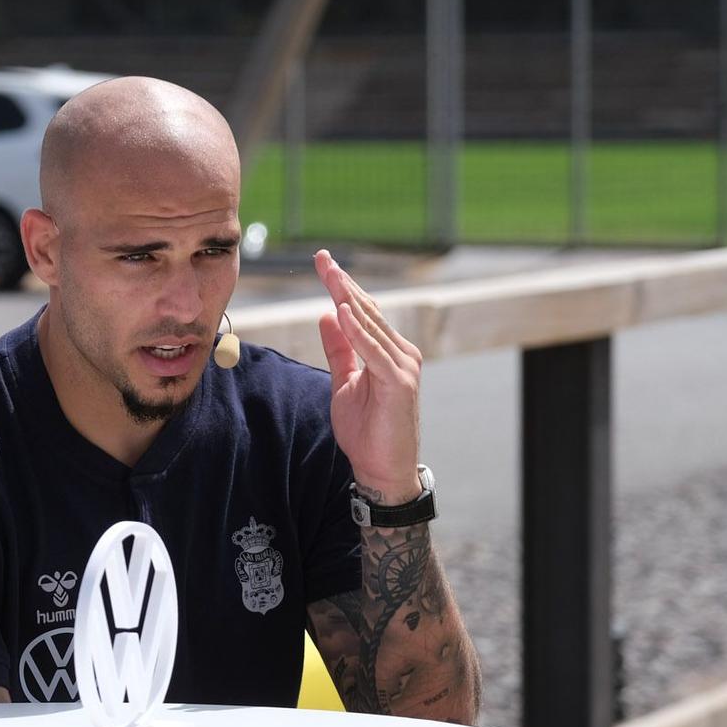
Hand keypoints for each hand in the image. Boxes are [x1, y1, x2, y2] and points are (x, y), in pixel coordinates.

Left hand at [314, 249, 422, 502]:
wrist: (382, 468)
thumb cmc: (367, 430)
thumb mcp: (344, 382)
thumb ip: (339, 350)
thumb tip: (326, 317)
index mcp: (388, 352)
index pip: (363, 311)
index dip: (343, 286)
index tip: (323, 262)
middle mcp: (401, 354)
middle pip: (368, 311)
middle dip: (343, 283)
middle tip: (322, 258)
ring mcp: (404, 367)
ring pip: (371, 326)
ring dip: (349, 299)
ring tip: (330, 275)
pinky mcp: (400, 383)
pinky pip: (375, 352)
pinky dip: (360, 332)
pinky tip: (344, 312)